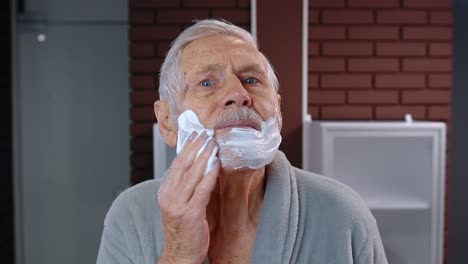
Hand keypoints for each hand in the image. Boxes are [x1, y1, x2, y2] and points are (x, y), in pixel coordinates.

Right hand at [157, 131, 219, 263]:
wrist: (179, 254)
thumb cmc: (182, 229)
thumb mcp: (178, 203)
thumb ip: (185, 185)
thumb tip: (197, 165)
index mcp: (165, 191)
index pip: (176, 164)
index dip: (186, 147)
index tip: (195, 134)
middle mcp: (168, 196)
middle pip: (183, 165)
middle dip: (196, 147)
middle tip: (206, 133)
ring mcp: (178, 205)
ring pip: (192, 174)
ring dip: (204, 156)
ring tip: (213, 143)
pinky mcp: (190, 214)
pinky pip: (202, 190)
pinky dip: (209, 175)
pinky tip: (216, 165)